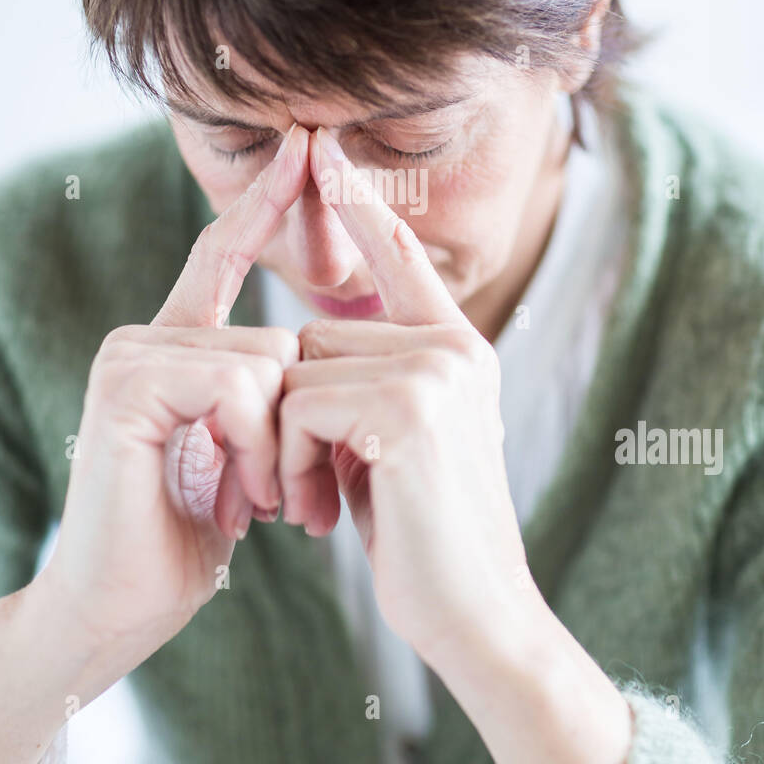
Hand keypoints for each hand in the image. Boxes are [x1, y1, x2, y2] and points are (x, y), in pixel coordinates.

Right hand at [40, 123, 309, 665]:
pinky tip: (234, 494)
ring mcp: (131, 355)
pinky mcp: (127, 384)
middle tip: (269, 496)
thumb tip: (310, 353)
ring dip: (275, 447)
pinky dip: (253, 446)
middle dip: (291, 430)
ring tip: (249, 501)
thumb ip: (262, 395)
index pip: (223, 254)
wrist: (118, 607)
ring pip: (265, 360)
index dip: (267, 200)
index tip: (307, 144)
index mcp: (176, 346)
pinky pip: (235, 382)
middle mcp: (148, 338)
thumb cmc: (184, 537)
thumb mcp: (242, 453)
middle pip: (276, 338)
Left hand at [279, 127, 533, 669]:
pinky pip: (299, 408)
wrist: (477, 616)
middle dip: (291, 420)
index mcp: (459, 350)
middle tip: (310, 493)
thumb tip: (303, 350)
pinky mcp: (410, 407)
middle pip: (314, 339)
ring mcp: (437, 372)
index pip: (400, 257)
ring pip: (298, 374)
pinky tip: (323, 512)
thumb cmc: (426, 540)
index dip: (361, 205)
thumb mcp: (400, 447)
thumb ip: (372, 385)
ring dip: (285, 448)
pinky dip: (289, 464)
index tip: (323, 147)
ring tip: (318, 506)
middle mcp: (454, 348)